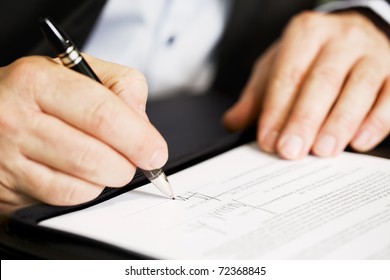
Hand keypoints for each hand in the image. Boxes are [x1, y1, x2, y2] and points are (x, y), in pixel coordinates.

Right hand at [0, 55, 167, 212]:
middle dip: (128, 164)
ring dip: (109, 177)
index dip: (138, 138)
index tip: (155, 151)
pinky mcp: (11, 188)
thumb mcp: (77, 70)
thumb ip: (120, 86)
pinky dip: (88, 190)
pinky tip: (85, 174)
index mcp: (39, 81)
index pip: (102, 115)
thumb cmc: (39, 92)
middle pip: (93, 156)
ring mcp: (10, 157)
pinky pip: (65, 198)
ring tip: (109, 162)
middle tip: (138, 159)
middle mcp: (18, 119)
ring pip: (82, 183)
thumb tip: (144, 126)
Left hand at [224, 11, 389, 159]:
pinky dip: (376, 121)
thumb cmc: (311, 56)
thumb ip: (256, 96)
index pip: (288, 75)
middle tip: (291, 151)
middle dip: (304, 120)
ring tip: (322, 151)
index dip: (276, 111)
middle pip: (322, 81)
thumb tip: (232, 122)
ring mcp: (372, 52)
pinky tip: (359, 142)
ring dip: (339, 124)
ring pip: (358, 89)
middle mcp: (341, 38)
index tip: (268, 141)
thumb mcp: (277, 67)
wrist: (353, 34)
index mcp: (306, 34)